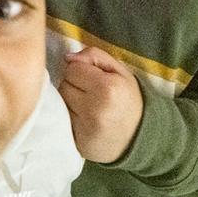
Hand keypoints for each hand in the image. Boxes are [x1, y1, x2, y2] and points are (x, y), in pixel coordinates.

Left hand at [59, 46, 142, 163]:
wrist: (137, 138)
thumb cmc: (128, 101)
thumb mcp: (121, 72)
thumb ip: (95, 56)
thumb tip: (68, 58)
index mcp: (108, 87)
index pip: (73, 68)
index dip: (82, 71)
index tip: (95, 80)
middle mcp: (95, 108)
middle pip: (64, 84)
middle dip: (75, 86)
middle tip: (92, 95)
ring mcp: (85, 127)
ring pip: (60, 101)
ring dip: (70, 101)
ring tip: (88, 107)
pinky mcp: (77, 140)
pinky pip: (61, 119)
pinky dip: (69, 116)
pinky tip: (83, 119)